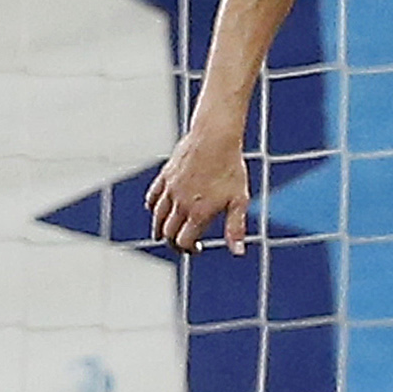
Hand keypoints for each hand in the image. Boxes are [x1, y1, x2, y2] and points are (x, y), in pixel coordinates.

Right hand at [146, 131, 250, 254]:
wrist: (214, 138)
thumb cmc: (231, 169)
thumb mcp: (239, 200)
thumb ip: (235, 228)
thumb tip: (238, 252)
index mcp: (198, 213)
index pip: (184, 241)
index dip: (188, 249)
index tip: (196, 249)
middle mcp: (180, 204)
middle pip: (168, 232)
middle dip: (173, 243)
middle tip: (182, 245)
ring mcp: (170, 190)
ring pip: (157, 216)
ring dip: (160, 228)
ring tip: (165, 235)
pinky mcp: (165, 176)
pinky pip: (152, 197)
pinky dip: (153, 207)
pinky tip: (157, 210)